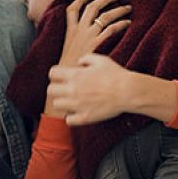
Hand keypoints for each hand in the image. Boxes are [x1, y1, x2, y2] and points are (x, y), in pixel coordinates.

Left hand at [47, 54, 176, 124]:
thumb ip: (86, 58)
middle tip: (65, 90)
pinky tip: (78, 112)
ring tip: (71, 101)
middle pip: (50, 90)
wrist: (127, 91)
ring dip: (63, 103)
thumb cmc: (116, 75)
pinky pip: (68, 120)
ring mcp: (77, 105)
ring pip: (56, 105)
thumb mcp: (101, 60)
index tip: (62, 77)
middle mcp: (73, 90)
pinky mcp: (85, 117)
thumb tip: (79, 62)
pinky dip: (71, 117)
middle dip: (56, 89)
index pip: (52, 73)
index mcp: (75, 75)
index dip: (56, 74)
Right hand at [58, 0, 131, 66]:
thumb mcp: (65, 50)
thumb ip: (72, 41)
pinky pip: (112, 29)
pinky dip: (121, 24)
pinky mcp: (98, 43)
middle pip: (92, 7)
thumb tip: (79, 39)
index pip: (72, 9)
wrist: (69, 76)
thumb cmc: (67, 67)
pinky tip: (128, 23)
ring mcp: (89, 36)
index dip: (79, 1)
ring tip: (127, 8)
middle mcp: (80, 30)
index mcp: (70, 30)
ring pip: (105, 16)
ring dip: (118, 10)